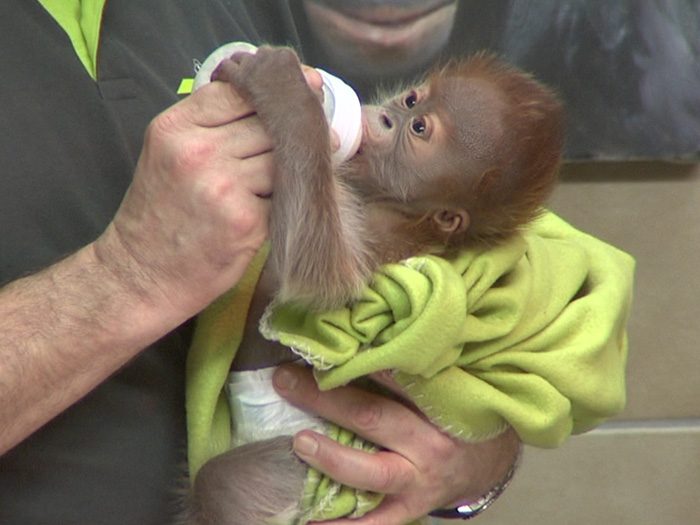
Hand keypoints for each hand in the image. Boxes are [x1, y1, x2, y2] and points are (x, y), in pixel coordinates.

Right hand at [93, 64, 324, 321]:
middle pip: (267, 123)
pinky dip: (282, 201)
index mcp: (176, 127)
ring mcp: (223, 186)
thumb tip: (273, 99)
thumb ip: (211, 123)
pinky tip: (268, 210)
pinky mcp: (245, 220)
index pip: (238, 91)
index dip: (272, 91)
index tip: (301, 89)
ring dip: (290, 168)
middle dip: (291, 131)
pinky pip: (283, 196)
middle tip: (310, 136)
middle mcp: (197, 151)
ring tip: (286, 179)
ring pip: (281, 158)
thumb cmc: (160, 212)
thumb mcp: (169, 153)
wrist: (142, 274)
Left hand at [273, 364, 520, 524]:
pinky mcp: (411, 508)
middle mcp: (431, 443)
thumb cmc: (456, 414)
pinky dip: (343, 523)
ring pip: (373, 471)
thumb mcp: (446, 384)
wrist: (487, 463)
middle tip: (286, 379)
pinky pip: (376, 521)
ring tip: (299, 442)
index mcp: (441, 403)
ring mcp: (420, 480)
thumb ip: (411, 366)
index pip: (396, 376)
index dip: (356, 360)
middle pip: (373, 417)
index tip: (322, 345)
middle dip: (326, 398)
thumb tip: (359, 336)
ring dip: (332, 457)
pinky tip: (311, 519)